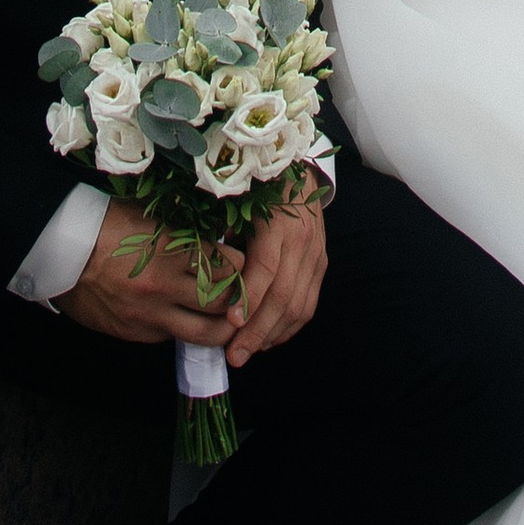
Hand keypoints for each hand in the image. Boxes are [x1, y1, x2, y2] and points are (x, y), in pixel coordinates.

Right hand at [56, 197, 243, 351]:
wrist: (62, 251)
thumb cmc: (107, 223)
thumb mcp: (150, 215)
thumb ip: (183, 229)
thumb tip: (217, 235)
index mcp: (169, 248)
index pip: (226, 264)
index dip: (241, 263)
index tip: (243, 258)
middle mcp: (164, 285)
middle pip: (222, 303)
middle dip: (239, 298)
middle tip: (244, 291)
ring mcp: (150, 315)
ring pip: (204, 334)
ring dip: (221, 327)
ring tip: (227, 317)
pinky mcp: (136, 334)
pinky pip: (172, 338)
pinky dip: (185, 329)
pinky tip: (187, 318)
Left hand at [225, 180, 327, 366]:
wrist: (301, 168)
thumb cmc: (259, 186)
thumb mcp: (238, 202)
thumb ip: (224, 236)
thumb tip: (201, 273)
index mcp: (278, 221)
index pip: (266, 267)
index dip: (248, 297)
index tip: (229, 322)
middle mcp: (302, 239)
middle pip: (283, 295)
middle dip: (256, 331)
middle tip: (233, 356)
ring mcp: (316, 254)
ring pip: (299, 306)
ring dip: (272, 335)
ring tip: (247, 352)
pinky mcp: (321, 264)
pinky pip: (309, 305)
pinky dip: (288, 327)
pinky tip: (268, 339)